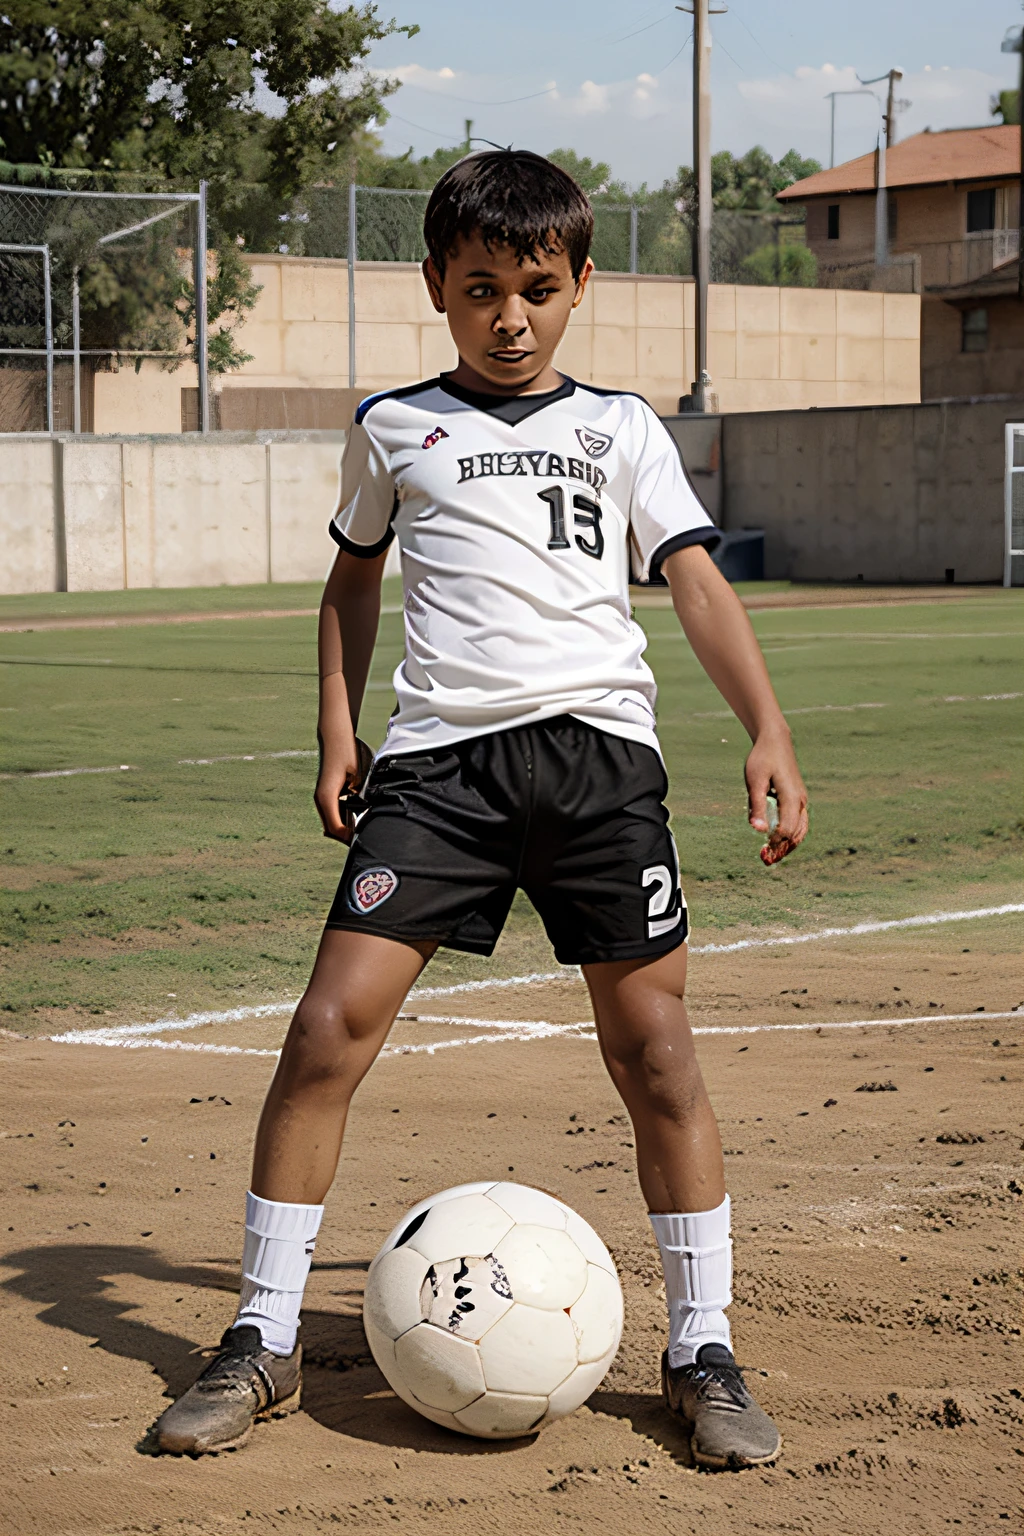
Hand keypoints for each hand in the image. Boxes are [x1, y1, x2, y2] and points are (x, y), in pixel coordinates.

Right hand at [314, 730, 364, 843]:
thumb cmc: (346, 752)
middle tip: (366, 841)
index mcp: (326, 797)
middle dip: (347, 837)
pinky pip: (333, 813)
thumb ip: (361, 795)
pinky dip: (344, 820)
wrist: (334, 736)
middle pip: (332, 829)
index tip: (364, 841)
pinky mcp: (326, 794)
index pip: (335, 828)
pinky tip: (358, 819)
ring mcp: (321, 797)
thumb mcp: (358, 775)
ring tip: (363, 832)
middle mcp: (320, 799)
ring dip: (345, 830)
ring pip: (331, 822)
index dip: (349, 838)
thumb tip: (368, 814)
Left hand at [745, 724, 807, 866]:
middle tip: (766, 860)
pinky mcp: (798, 798)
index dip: (774, 842)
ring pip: (801, 830)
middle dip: (783, 848)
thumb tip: (758, 831)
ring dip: (788, 844)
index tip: (761, 849)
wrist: (775, 740)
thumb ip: (756, 806)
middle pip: (796, 833)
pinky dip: (791, 834)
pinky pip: (799, 822)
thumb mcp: (754, 781)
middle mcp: (801, 801)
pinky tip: (778, 840)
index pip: (786, 829)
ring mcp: (801, 800)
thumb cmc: (762, 759)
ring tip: (773, 855)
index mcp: (791, 797)